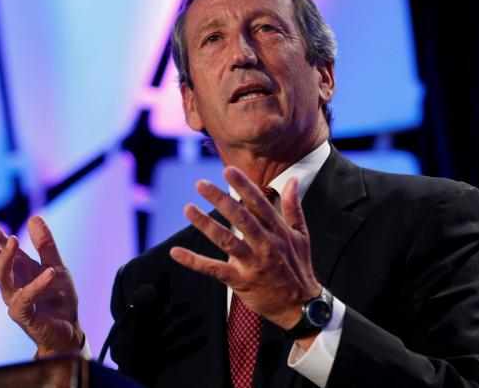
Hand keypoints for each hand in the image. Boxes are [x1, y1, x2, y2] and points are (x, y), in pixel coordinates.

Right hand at [0, 205, 83, 357]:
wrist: (68, 329)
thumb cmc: (59, 299)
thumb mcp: (56, 265)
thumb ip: (45, 245)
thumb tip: (34, 217)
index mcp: (19, 268)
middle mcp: (12, 281)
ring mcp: (14, 298)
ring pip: (1, 275)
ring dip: (6, 256)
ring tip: (14, 238)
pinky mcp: (24, 314)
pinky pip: (26, 297)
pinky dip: (39, 284)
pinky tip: (50, 272)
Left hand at [169, 166, 321, 331]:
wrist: (300, 307)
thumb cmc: (299, 268)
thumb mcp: (301, 236)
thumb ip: (293, 207)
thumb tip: (292, 180)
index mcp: (278, 232)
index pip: (259, 204)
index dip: (244, 186)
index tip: (229, 171)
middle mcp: (265, 245)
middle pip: (240, 218)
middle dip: (220, 199)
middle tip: (201, 184)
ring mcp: (252, 263)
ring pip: (226, 240)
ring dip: (205, 224)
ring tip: (188, 209)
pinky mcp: (240, 281)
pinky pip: (213, 269)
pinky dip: (193, 261)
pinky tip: (176, 252)